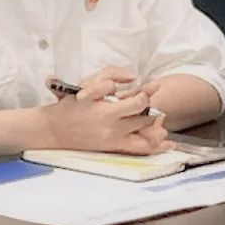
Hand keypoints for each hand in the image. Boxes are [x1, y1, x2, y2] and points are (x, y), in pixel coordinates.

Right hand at [41, 70, 169, 154]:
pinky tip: (168, 144)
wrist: (55, 130)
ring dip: (156, 124)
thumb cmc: (70, 104)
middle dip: (152, 106)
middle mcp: (112, 126)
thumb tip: (133, 76)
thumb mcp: (87, 83)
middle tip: (156, 98)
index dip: (146, 93)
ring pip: (146, 134)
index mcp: (106, 109)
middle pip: (144, 117)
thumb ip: (111, 75)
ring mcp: (114, 139)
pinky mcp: (114, 148)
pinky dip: (155, 146)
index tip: (151, 85)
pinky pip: (139, 149)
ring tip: (163, 119)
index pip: (136, 102)